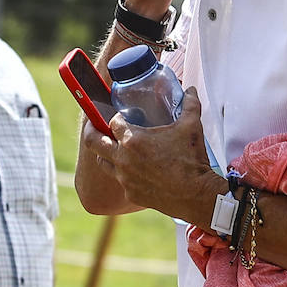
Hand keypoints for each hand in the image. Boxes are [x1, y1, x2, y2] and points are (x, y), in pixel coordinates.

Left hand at [82, 88, 218, 221]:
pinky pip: (120, 180)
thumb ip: (189, 105)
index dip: (116, 117)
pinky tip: (134, 170)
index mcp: (133, 140)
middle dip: (91, 131)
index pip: (113, 123)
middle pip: (93, 141)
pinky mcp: (130, 193)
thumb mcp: (191, 126)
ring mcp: (124, 178)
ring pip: (103, 162)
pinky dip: (123, 173)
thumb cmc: (192, 160)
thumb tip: (190, 91)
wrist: (195, 195)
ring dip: (105, 153)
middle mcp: (123, 159)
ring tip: (113, 148)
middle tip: (94, 126)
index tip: (122, 117)